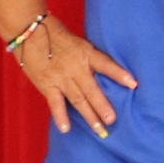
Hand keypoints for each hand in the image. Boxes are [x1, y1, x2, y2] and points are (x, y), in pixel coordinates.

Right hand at [15, 16, 137, 138]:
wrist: (29, 32)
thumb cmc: (57, 36)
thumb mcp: (80, 43)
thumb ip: (91, 58)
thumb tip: (107, 72)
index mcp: (85, 54)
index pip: (105, 64)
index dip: (119, 74)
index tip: (133, 84)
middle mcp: (75, 69)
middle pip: (92, 90)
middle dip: (103, 106)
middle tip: (112, 120)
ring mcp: (61, 79)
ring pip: (77, 100)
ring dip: (89, 116)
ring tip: (100, 129)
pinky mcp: (47, 86)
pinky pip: (55, 103)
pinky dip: (60, 117)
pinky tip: (66, 129)